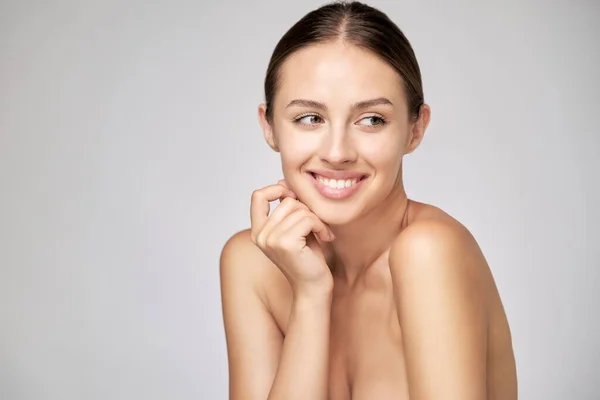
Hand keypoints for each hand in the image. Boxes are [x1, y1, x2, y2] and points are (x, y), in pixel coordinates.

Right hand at [250, 179, 334, 295]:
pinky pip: (308, 219)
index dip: (276, 189)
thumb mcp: (295, 228)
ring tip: (322, 233)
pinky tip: (325, 237)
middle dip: (308, 210)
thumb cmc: (307, 258)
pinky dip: (321, 225)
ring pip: (299, 209)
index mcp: (258, 231)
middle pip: (287, 201)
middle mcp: (260, 235)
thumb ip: (288, 208)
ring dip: (317, 219)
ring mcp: (271, 239)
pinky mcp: (286, 243)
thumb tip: (283, 180)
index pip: (257, 196)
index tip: (294, 196)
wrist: (313, 287)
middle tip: (318, 226)